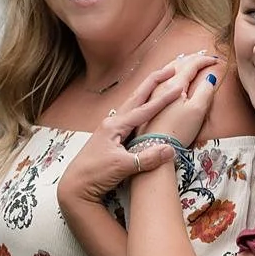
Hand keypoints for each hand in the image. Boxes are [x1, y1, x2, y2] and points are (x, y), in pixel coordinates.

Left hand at [55, 55, 217, 205]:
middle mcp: (112, 123)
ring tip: (159, 83)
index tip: (179, 86)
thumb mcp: (122, 166)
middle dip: (153, 83)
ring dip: (146, 94)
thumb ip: (146, 157)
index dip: (163, 99)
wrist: (75, 187)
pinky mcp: (110, 139)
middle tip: (169, 69)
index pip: (144, 109)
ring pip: (132, 107)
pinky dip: (140, 110)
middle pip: (136, 98)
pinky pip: (130, 119)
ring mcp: (109, 130)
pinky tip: (144, 110)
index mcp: (115, 126)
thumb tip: (170, 148)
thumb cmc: (94, 175)